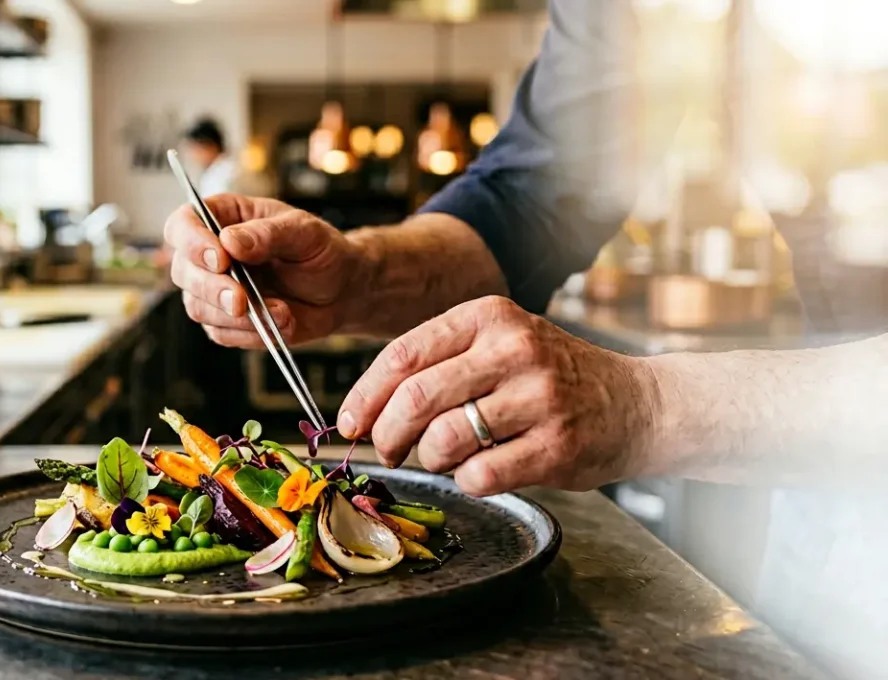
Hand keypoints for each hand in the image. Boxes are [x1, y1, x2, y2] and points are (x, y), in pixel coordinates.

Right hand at [163, 194, 366, 347]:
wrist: (340, 291)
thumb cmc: (320, 251)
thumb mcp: (304, 232)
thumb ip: (268, 234)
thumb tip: (230, 241)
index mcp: (223, 218)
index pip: (183, 224)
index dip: (192, 242)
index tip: (220, 259)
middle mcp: (210, 254)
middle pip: (183, 271)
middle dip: (211, 288)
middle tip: (240, 300)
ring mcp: (214, 290)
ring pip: (198, 307)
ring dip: (235, 316)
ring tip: (281, 311)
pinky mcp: (225, 322)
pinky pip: (222, 333)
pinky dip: (251, 333)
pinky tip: (280, 322)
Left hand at [336, 296, 657, 496]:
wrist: (639, 404)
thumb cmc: (551, 378)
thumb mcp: (499, 344)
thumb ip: (439, 363)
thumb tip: (365, 410)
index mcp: (490, 316)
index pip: (404, 354)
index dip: (366, 394)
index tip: (350, 423)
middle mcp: (515, 349)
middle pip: (417, 397)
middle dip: (387, 433)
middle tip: (385, 450)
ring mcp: (539, 398)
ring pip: (444, 439)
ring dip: (429, 458)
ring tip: (443, 456)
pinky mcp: (556, 446)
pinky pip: (479, 474)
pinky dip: (465, 480)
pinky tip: (479, 470)